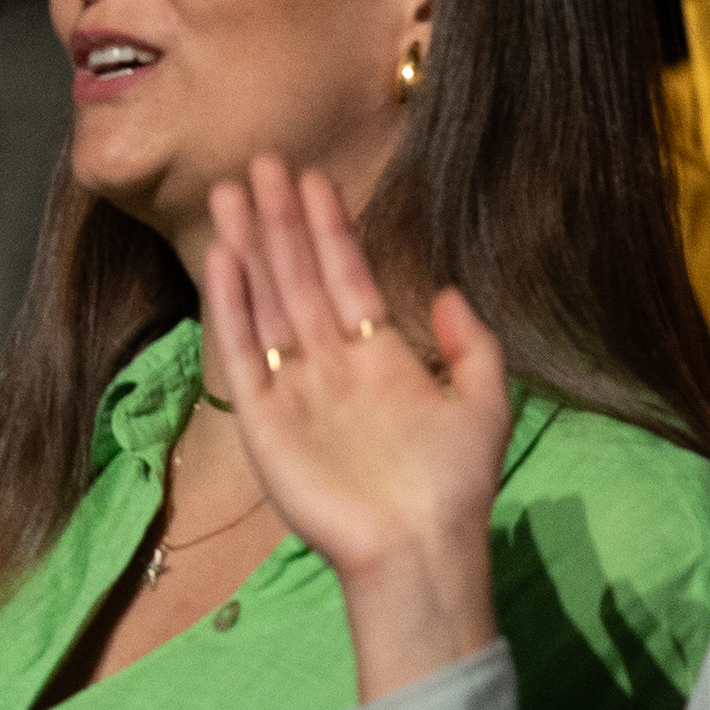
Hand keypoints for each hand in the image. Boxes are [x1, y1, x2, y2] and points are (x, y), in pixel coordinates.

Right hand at [198, 155, 513, 692]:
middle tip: (261, 162)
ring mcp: (292, 389)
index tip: (314, 178)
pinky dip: (230, 305)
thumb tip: (451, 291)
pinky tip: (224, 258)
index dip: (330, 228)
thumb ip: (473, 346)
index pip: (347, 278)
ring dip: (249, 247)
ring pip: (266, 302)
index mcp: (379, 359)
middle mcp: (330, 365)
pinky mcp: (262, 419)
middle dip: (281, 221)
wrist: (418, 547)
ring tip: (230, 194)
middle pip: (299, 278)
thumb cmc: (454, 485)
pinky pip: (242, 351)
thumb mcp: (484, 404)